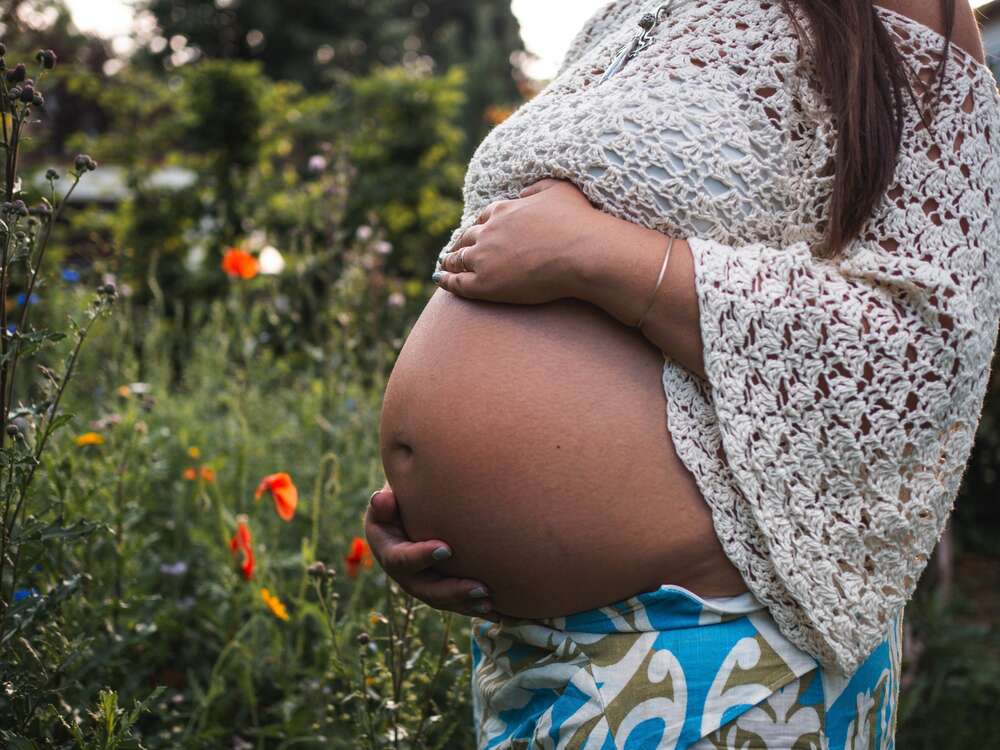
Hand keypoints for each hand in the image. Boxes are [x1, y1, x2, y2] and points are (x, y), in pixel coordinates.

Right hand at [364, 483, 500, 621]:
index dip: (421, 557)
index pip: (401, 559)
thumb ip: (385, 502)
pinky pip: (459, 602)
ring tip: (491, 602)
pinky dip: (478, 607)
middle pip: (425, 589)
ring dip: (467, 604)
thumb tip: (381, 499)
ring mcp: (423, 583)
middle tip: (481, 588)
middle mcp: (404, 574)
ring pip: (444, 600)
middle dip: (452, 591)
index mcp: (388, 550)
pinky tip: (501, 613)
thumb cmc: (402, 498)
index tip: (447, 550)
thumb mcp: (389, 499)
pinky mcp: (442, 587)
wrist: (412, 511)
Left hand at [432, 178, 604, 303]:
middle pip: (467, 237)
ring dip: (450, 261)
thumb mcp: (558, 190)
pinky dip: (446, 280)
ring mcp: (484, 258)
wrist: (583, 252)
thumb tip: (523, 192)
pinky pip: (458, 283)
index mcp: (503, 210)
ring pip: (458, 259)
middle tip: (453, 250)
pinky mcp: (485, 284)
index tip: (475, 232)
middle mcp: (488, 232)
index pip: (483, 218)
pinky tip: (440, 280)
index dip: (478, 226)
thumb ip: (537, 188)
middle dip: (459, 243)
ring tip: (444, 266)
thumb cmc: (577, 221)